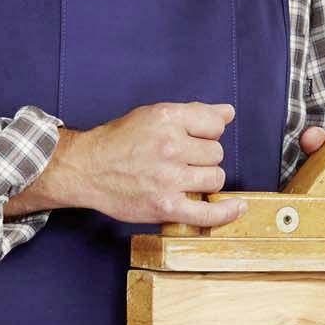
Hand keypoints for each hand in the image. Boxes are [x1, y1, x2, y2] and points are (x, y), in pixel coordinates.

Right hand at [17, 102, 246, 226]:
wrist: (87, 169)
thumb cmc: (118, 142)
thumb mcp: (153, 115)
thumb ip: (193, 114)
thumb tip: (228, 112)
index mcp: (168, 119)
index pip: (215, 125)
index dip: (208, 134)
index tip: (195, 140)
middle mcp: (170, 146)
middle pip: (216, 154)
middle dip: (203, 158)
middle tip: (181, 162)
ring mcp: (168, 178)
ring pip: (215, 178)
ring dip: (206, 180)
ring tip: (185, 179)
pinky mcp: (165, 206)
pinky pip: (208, 212)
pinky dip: (226, 212)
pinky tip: (237, 207)